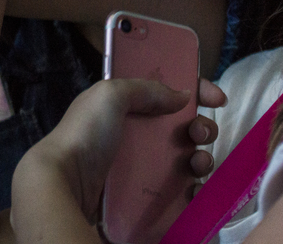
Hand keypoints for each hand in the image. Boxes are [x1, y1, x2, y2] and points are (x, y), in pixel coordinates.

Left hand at [11, 78, 224, 229]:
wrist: (66, 183)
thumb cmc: (85, 134)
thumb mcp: (111, 94)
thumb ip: (146, 88)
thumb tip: (182, 94)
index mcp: (128, 107)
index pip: (169, 93)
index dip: (197, 90)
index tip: (217, 97)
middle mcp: (138, 135)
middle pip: (184, 128)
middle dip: (203, 127)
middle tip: (199, 133)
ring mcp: (143, 166)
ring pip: (187, 160)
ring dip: (202, 158)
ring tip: (197, 163)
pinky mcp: (146, 195)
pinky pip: (179, 191)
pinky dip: (193, 189)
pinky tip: (192, 187)